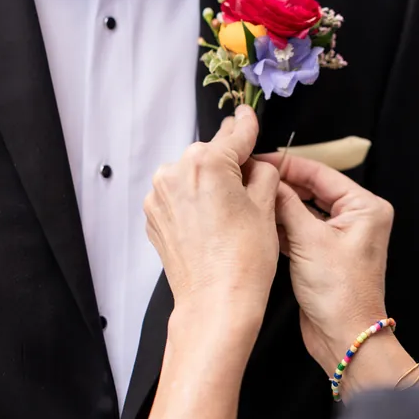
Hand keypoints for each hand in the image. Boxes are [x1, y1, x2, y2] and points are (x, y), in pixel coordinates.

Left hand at [145, 107, 279, 340]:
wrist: (216, 303)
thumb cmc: (244, 259)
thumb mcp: (265, 206)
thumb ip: (261, 171)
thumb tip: (256, 162)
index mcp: (206, 162)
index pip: (233, 135)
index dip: (246, 125)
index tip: (246, 114)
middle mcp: (176, 172)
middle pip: (209, 155)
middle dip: (229, 163)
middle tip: (250, 185)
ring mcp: (160, 196)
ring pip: (191, 174)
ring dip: (208, 182)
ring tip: (230, 212)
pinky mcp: (153, 216)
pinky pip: (177, 196)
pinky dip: (193, 201)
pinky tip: (211, 223)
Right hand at [268, 155, 393, 375]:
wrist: (345, 338)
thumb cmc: (340, 294)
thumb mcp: (309, 240)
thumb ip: (286, 205)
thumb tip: (267, 179)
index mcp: (364, 206)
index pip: (320, 172)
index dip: (288, 164)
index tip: (260, 159)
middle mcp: (357, 217)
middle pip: (312, 188)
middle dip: (282, 184)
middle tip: (251, 176)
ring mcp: (340, 235)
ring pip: (304, 208)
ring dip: (280, 205)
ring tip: (250, 195)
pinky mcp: (325, 253)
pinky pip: (301, 228)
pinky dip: (282, 225)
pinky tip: (260, 220)